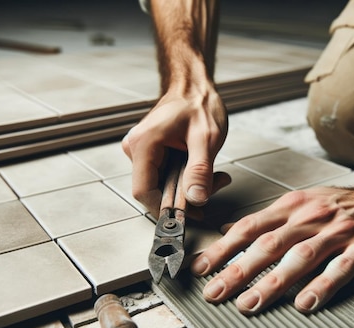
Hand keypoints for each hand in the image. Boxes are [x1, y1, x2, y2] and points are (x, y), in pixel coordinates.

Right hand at [122, 89, 230, 215]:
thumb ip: (200, 170)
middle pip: (155, 190)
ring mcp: (143, 152)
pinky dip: (188, 179)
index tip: (191, 215)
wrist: (195, 87)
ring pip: (163, 186)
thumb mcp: (206, 138)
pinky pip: (167, 177)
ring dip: (191, 187)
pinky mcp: (152, 154)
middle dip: (187, 196)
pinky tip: (206, 170)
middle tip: (216, 185)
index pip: (144, 191)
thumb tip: (196, 200)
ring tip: (216, 176)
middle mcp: (137, 149)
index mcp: (144, 144)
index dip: (166, 208)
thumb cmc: (199, 104)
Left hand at [190, 184, 353, 314]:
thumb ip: (267, 219)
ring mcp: (337, 232)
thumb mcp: (302, 203)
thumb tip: (229, 228)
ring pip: (300, 258)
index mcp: (293, 207)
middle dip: (239, 270)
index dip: (223, 248)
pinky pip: (339, 268)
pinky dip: (322, 286)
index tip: (202, 267)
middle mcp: (311, 218)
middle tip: (216, 292)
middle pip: (269, 245)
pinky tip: (306, 303)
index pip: (250, 227)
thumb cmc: (345, 205)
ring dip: (273, 282)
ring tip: (251, 303)